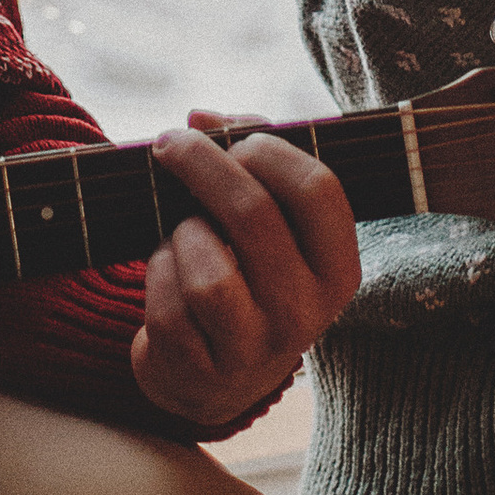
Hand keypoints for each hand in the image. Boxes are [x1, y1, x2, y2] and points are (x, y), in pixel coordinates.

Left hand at [130, 125, 361, 434]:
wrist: (214, 376)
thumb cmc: (246, 274)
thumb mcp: (271, 223)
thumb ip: (248, 156)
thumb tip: (201, 118)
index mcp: (337, 268)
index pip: (318, 190)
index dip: (269, 150)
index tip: (235, 142)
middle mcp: (305, 312)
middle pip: (252, 215)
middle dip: (201, 165)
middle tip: (171, 145)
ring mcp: (254, 350)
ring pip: (207, 269)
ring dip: (182, 235)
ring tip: (183, 235)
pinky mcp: (202, 372)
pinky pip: (167, 305)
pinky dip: (157, 275)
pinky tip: (167, 275)